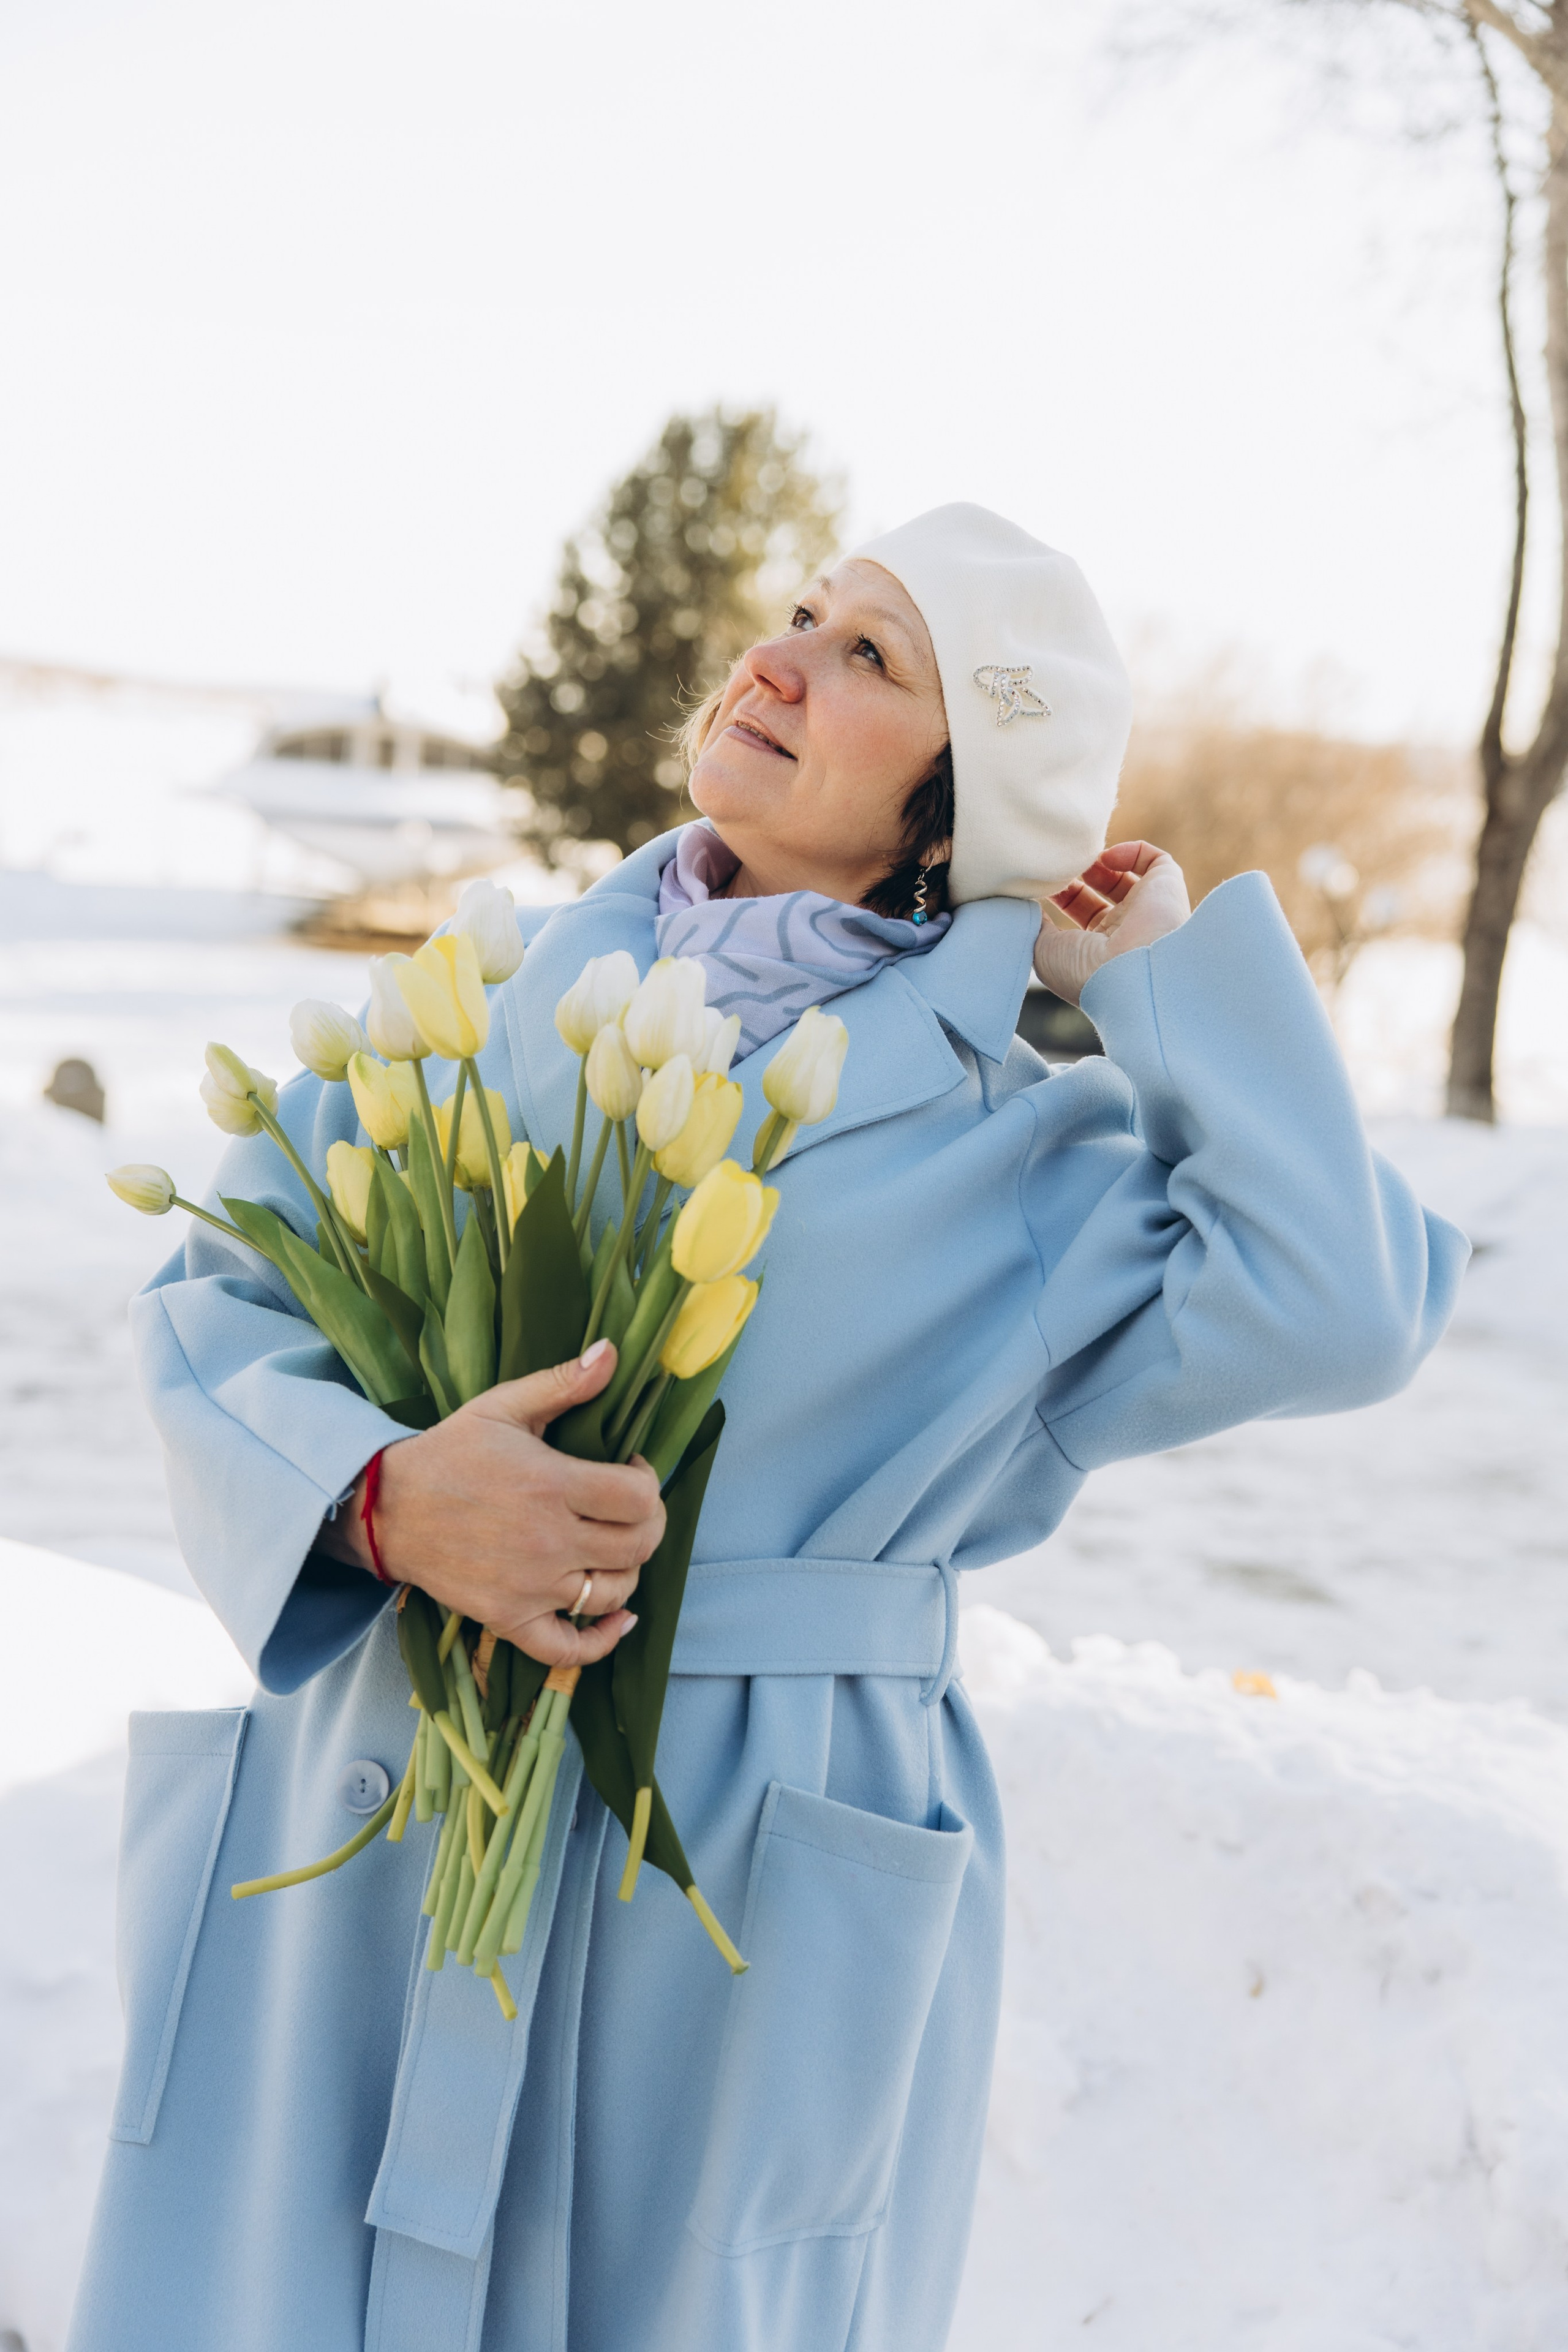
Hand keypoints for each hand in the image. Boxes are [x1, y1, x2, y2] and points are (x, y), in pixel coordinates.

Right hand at [327, 1339, 664, 1668]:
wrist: (387, 1507)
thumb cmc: (450, 1452)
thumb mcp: (502, 1407)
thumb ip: (561, 1383)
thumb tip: (612, 1351)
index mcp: (551, 1485)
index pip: (640, 1497)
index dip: (649, 1480)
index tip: (629, 1468)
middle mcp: (548, 1541)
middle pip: (638, 1547)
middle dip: (648, 1523)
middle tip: (629, 1507)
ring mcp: (530, 1587)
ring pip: (614, 1593)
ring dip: (628, 1570)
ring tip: (613, 1545)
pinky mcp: (509, 1619)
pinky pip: (568, 1648)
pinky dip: (602, 1640)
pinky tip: (620, 1617)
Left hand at [1032, 840, 1191, 1005]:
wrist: (1130, 975)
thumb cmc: (1083, 972)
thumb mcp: (1043, 951)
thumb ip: (1035, 924)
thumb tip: (1031, 904)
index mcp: (1099, 949)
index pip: (1081, 913)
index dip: (1062, 894)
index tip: (1041, 882)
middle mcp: (1125, 929)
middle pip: (1101, 893)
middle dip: (1078, 876)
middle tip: (1058, 866)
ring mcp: (1147, 908)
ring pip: (1126, 876)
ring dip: (1100, 863)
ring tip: (1079, 859)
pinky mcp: (1167, 887)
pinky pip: (1155, 859)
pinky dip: (1132, 851)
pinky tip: (1108, 859)